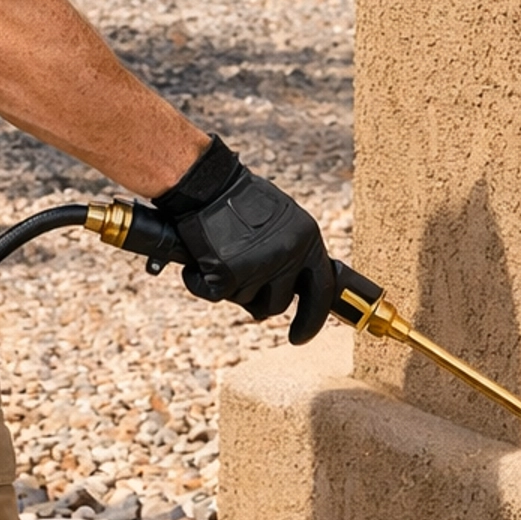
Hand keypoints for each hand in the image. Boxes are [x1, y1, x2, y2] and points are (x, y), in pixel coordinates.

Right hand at [152, 137, 333, 343]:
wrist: (206, 183)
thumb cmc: (239, 198)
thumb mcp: (282, 220)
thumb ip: (293, 251)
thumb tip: (296, 287)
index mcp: (307, 239)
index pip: (322, 291)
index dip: (311, 320)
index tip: (299, 336)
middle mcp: (289, 254)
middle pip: (278, 304)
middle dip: (258, 300)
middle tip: (241, 284)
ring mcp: (259, 265)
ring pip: (246, 301)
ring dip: (231, 287)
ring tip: (220, 254)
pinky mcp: (228, 272)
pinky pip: (214, 295)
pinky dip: (201, 283)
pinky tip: (198, 263)